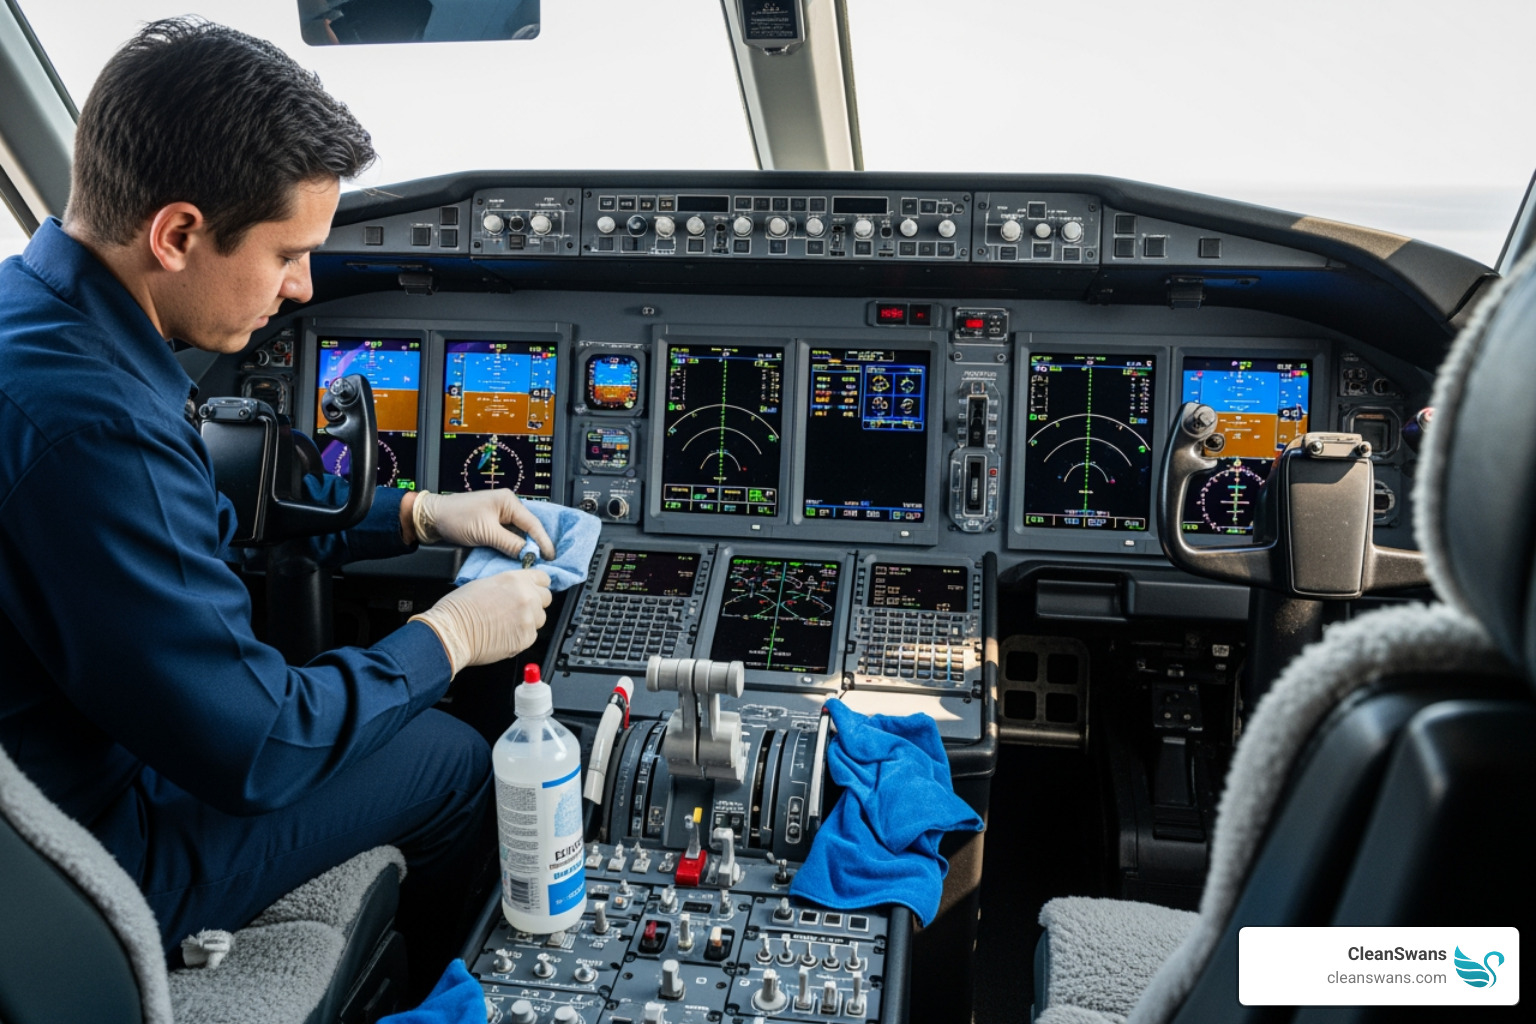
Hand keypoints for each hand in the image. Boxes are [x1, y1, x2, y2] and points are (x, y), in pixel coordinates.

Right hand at [410, 569, 551, 673]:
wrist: (452, 632)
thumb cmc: (459, 608)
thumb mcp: (485, 583)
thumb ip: (509, 586)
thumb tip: (517, 590)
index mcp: (516, 579)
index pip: (543, 579)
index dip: (537, 585)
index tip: (534, 590)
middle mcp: (526, 597)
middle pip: (545, 599)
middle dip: (534, 603)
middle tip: (517, 609)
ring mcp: (528, 619)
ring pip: (540, 619)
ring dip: (529, 620)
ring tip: (507, 623)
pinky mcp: (525, 638)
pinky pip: (531, 636)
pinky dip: (521, 636)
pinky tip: (504, 634)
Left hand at [411, 490, 555, 560]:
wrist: (432, 518)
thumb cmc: (456, 518)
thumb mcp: (486, 532)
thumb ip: (510, 543)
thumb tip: (528, 554)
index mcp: (509, 501)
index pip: (533, 523)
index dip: (543, 541)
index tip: (550, 557)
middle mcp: (507, 506)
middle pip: (528, 528)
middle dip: (536, 544)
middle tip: (545, 562)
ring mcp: (499, 515)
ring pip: (519, 533)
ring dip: (524, 547)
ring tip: (533, 561)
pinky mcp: (492, 524)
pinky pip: (508, 536)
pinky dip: (513, 546)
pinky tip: (517, 556)